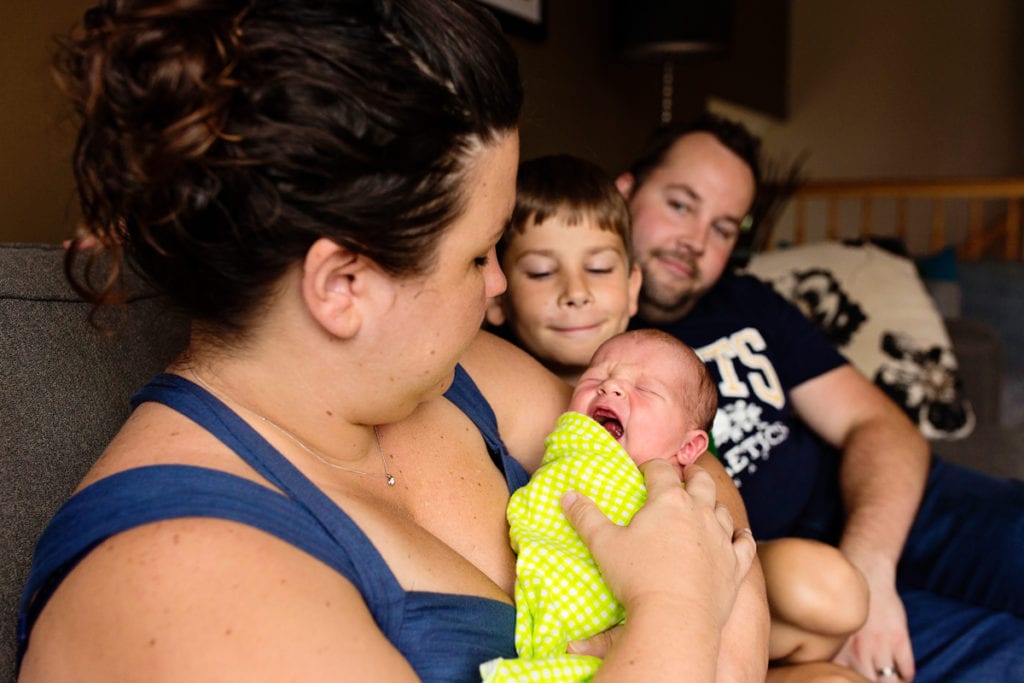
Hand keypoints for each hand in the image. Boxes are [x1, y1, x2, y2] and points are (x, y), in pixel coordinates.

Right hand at [562, 461, 756, 630]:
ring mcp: (721, 538)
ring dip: (715, 503)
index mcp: (668, 501)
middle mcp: (700, 512)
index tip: (645, 470)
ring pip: (723, 510)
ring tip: (709, 502)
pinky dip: (742, 537)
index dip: (651, 466)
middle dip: (693, 474)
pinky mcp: (735, 565)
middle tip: (688, 472)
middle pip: (701, 483)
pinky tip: (740, 534)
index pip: (661, 470)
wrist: (676, 618)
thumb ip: (585, 517)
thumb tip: (567, 496)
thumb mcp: (604, 544)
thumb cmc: (637, 578)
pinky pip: (744, 545)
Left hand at [833, 560, 914, 681]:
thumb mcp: (832, 626)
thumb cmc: (845, 598)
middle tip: (874, 680)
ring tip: (888, 680)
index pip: (844, 680)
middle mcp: (858, 652)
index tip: (852, 681)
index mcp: (838, 650)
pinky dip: (905, 676)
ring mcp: (880, 647)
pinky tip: (900, 672)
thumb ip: (833, 650)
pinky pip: (907, 671)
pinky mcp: (899, 639)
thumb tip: (828, 668)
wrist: (866, 571)